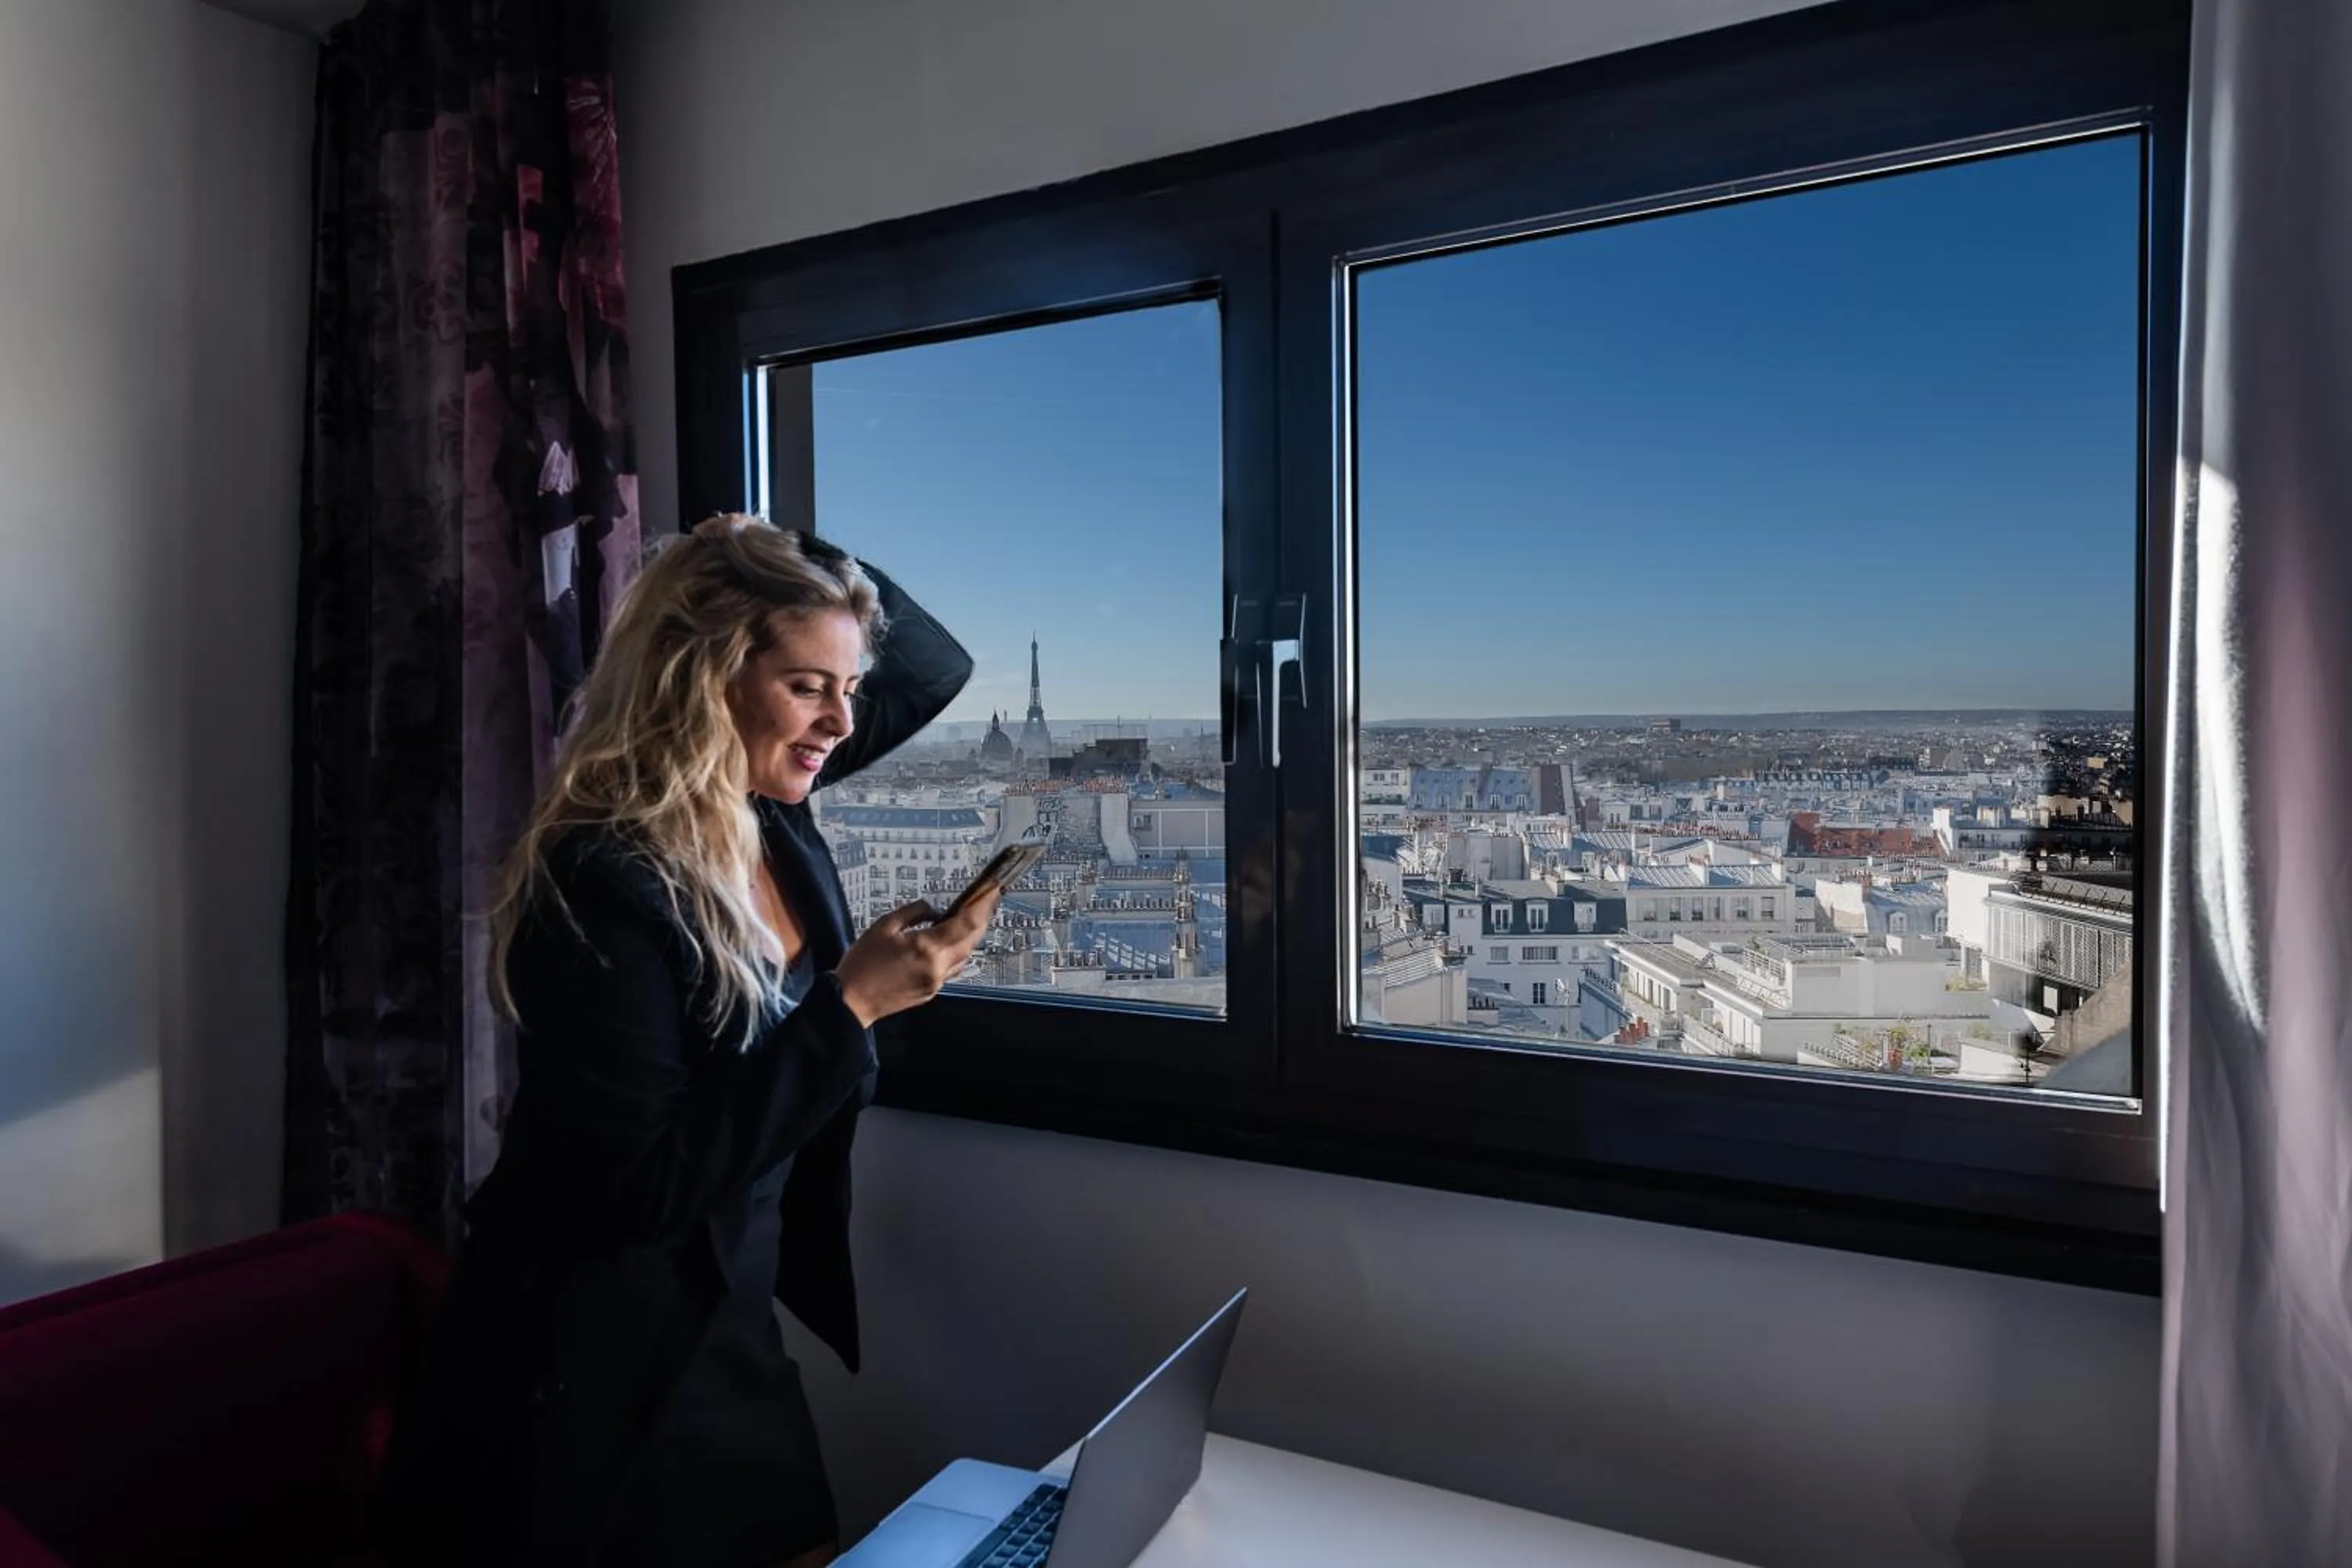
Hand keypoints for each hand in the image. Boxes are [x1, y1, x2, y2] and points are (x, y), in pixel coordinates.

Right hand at [834, 888, 1002, 1026]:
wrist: (851, 1002)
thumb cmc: (862, 964)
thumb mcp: (884, 926)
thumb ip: (914, 912)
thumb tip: (934, 910)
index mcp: (928, 948)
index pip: (967, 923)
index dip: (983, 905)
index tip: (992, 890)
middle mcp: (938, 967)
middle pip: (972, 939)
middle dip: (983, 917)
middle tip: (988, 899)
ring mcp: (937, 981)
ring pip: (965, 955)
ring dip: (971, 935)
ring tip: (971, 916)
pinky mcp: (931, 991)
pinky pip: (953, 967)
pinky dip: (957, 951)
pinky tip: (950, 941)